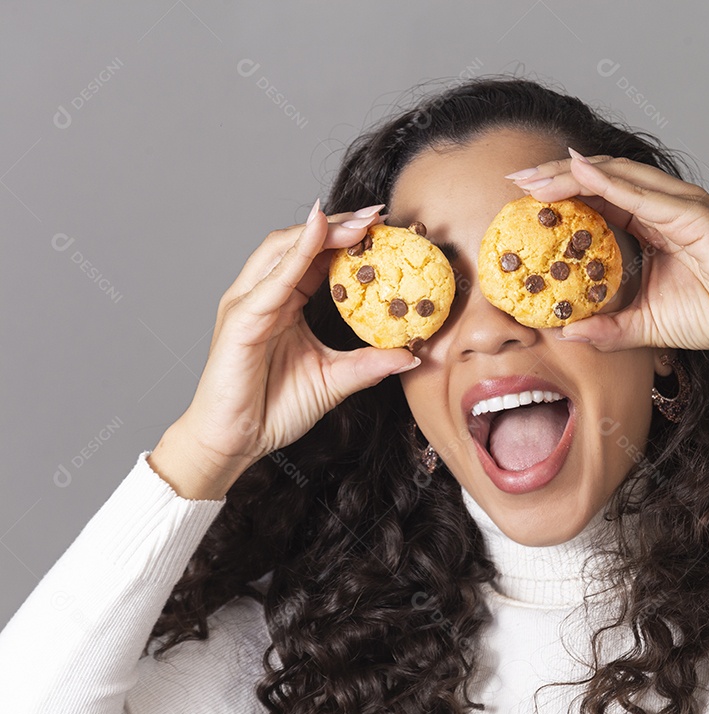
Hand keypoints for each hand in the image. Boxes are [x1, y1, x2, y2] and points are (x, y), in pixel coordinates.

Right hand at [149, 200, 419, 498]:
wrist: (234, 443)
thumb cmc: (273, 409)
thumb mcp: (335, 380)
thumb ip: (370, 364)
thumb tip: (412, 355)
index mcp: (283, 304)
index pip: (315, 257)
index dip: (347, 238)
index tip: (385, 226)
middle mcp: (262, 296)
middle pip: (299, 242)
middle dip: (339, 223)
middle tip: (378, 213)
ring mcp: (247, 304)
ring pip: (282, 250)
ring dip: (321, 231)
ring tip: (359, 220)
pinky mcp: (239, 321)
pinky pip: (271, 281)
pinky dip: (296, 253)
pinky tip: (319, 235)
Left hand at [510, 151, 708, 352]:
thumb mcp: (646, 324)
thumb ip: (608, 328)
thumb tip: (566, 333)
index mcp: (652, 225)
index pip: (597, 200)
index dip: (560, 195)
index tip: (523, 200)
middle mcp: (662, 206)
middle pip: (599, 180)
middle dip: (555, 176)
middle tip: (516, 179)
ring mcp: (676, 204)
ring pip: (613, 177)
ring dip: (570, 173)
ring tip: (533, 177)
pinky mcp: (689, 212)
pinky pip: (638, 193)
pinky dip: (604, 181)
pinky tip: (574, 172)